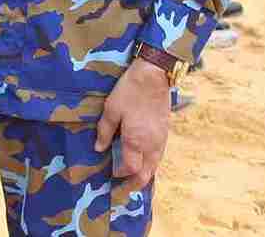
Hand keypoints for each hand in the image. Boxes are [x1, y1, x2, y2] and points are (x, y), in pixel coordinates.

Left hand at [94, 58, 171, 190]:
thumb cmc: (130, 91)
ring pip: (154, 166)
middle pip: (146, 174)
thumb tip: (99, 150)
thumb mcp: (111, 109)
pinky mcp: (165, 133)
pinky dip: (150, 163)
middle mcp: (151, 145)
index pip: (129, 169)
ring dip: (143, 174)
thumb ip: (105, 131)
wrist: (154, 76)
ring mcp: (161, 140)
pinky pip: (158, 156)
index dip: (120, 174)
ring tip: (131, 176)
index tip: (111, 174)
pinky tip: (142, 160)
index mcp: (136, 141)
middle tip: (122, 187)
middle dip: (134, 183)